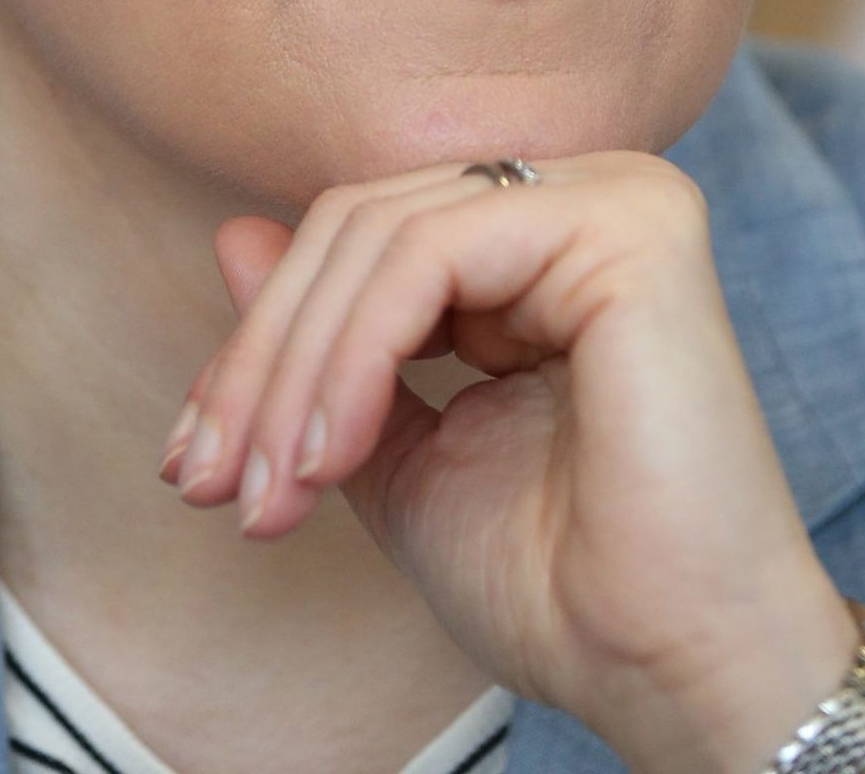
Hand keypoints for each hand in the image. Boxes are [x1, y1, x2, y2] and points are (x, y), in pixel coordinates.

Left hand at [157, 151, 864, 772]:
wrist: (670, 669)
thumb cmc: (560, 582)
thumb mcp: (398, 452)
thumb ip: (327, 347)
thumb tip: (231, 236)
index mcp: (545, 239)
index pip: (364, 237)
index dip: (263, 343)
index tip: (194, 463)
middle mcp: (587, 195)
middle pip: (361, 224)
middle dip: (262, 363)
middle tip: (208, 483)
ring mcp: (614, 197)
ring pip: (382, 233)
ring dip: (295, 373)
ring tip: (269, 492)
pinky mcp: (628, 226)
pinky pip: (434, 252)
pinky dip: (355, 354)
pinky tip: (329, 455)